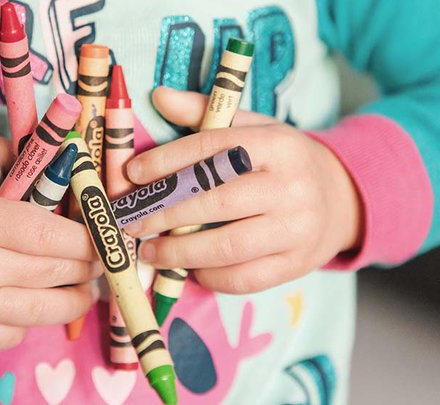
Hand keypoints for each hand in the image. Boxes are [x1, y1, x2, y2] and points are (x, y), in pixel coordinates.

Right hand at [0, 137, 100, 351]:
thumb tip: (46, 149)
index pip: (49, 232)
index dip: (87, 237)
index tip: (104, 235)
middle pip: (55, 271)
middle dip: (89, 266)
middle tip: (103, 259)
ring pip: (45, 309)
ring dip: (75, 298)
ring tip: (85, 286)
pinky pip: (17, 333)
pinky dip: (31, 318)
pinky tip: (29, 301)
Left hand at [123, 87, 362, 293]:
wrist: (342, 198)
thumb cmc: (282, 161)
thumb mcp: (252, 128)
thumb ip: (206, 114)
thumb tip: (159, 96)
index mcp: (277, 145)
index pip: (213, 149)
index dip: (167, 161)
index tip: (133, 174)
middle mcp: (290, 187)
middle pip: (216, 202)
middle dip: (165, 214)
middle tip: (132, 222)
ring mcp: (296, 230)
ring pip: (227, 247)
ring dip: (179, 252)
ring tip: (149, 251)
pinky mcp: (296, 265)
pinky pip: (243, 278)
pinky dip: (209, 276)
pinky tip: (188, 268)